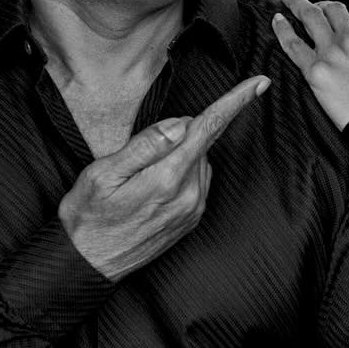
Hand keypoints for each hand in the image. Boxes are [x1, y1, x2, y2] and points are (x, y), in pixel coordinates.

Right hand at [60, 74, 269, 280]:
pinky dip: (181, 172)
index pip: (207, 129)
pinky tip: (151, 188)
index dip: (235, 102)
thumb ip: (145, 145)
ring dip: (179, 155)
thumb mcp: (103, 174)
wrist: (87, 264)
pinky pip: (197, 181)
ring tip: (139, 177)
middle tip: (137, 156)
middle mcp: (188, 195)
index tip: (260, 83)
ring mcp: (192, 210)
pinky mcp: (191, 220)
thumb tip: (181, 124)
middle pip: (200, 142)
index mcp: (167, 178)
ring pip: (199, 161)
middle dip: (179, 134)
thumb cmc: (88, 216)